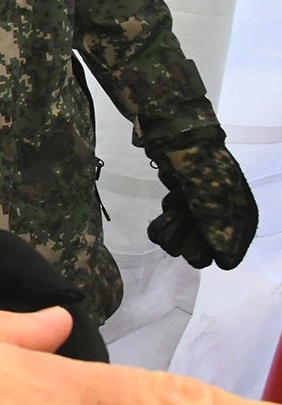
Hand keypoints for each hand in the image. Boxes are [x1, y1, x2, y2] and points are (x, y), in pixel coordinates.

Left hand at [148, 139, 258, 269]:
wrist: (177, 143)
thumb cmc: (201, 165)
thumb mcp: (212, 194)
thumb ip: (216, 225)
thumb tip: (225, 261)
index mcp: (242, 217)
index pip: (230, 254)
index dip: (213, 251)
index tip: (202, 239)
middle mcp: (223, 222)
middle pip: (201, 254)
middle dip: (187, 240)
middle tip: (186, 218)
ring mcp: (199, 218)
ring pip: (180, 246)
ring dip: (172, 230)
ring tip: (174, 209)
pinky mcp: (180, 213)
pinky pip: (166, 234)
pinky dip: (162, 225)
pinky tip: (166, 211)